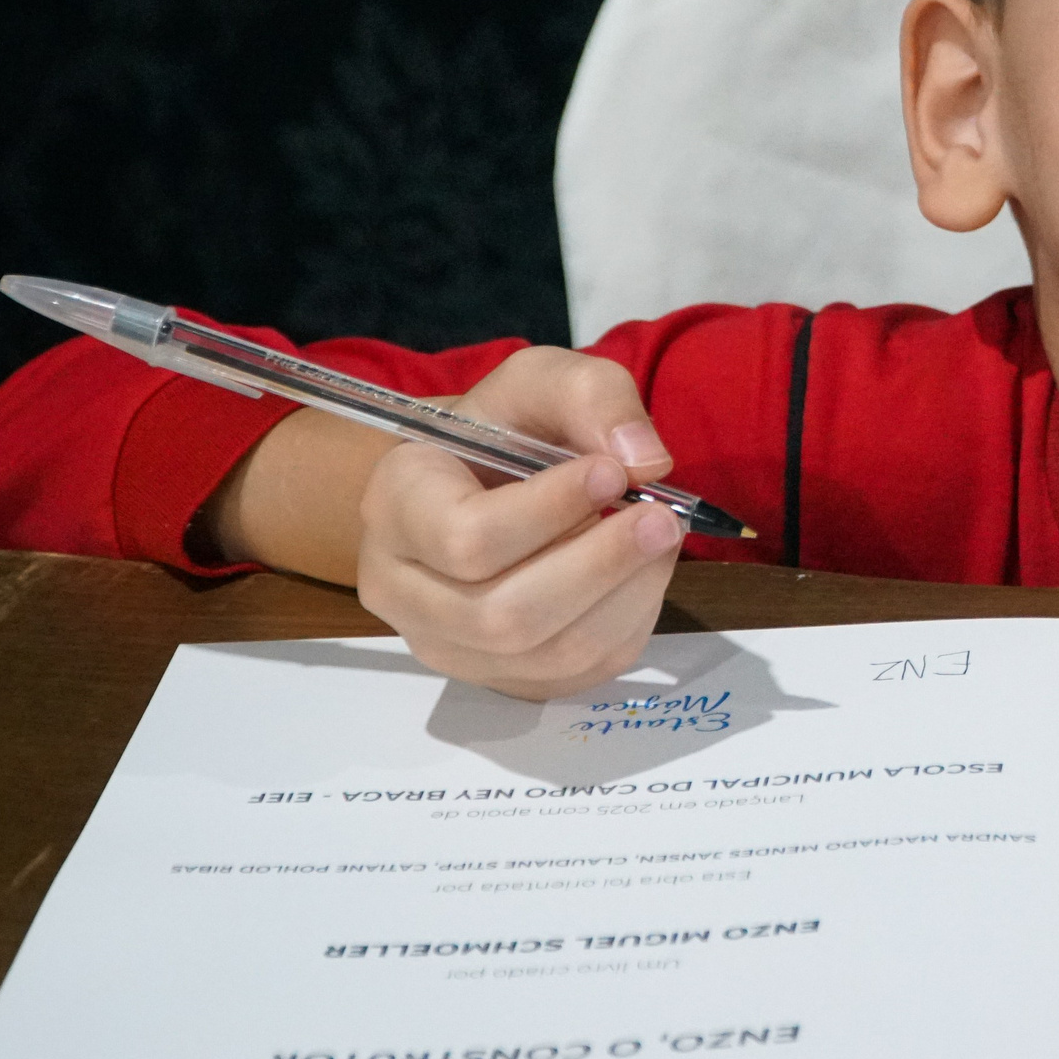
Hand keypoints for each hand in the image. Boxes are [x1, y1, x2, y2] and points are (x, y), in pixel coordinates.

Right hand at [355, 347, 682, 699]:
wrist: (484, 480)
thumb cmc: (505, 429)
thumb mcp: (541, 381)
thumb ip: (591, 397)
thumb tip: (646, 461)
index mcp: (395, 505)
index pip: (465, 538)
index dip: (549, 513)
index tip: (612, 474)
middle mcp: (401, 589)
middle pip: (503, 615)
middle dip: (599, 566)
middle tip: (663, 518)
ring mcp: (447, 645)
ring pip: (545, 653)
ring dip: (623, 596)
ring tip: (663, 538)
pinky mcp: (499, 677)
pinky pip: (574, 673)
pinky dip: (626, 624)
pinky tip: (643, 574)